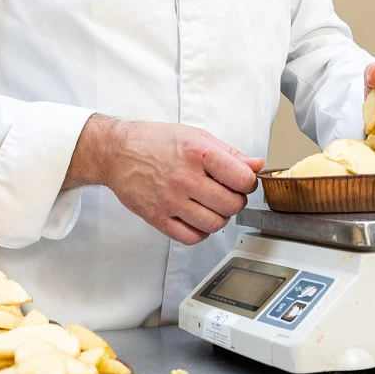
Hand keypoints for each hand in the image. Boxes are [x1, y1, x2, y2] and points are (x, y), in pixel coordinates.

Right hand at [70, 116, 260, 245]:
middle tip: (227, 195)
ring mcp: (170, 200)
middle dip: (236, 202)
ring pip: (214, 224)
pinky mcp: (157, 217)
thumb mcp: (196, 136)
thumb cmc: (156, 142)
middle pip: (231, 205)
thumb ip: (229, 153)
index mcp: (198, 153)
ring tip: (212, 207)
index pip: (242, 179)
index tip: (241, 182)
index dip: (248, 183)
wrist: (117, 152)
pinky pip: (190, 237)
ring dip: (220, 218)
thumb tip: (257, 165)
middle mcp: (185, 177)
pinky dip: (200, 232)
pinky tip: (196, 219)